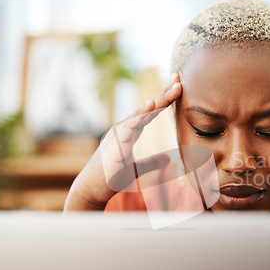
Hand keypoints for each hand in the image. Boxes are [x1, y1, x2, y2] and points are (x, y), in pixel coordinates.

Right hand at [64, 73, 181, 210]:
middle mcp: (123, 129)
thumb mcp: (137, 169)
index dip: (164, 98)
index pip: (150, 112)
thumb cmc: (111, 179)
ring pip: (140, 114)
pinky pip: (129, 126)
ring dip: (156, 102)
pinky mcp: (115, 144)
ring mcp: (117, 135)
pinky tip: (151, 106)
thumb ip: (152, 162)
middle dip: (164, 93)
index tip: (178, 85)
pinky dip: (140, 115)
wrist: (90, 191)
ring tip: (170, 89)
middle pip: (147, 108)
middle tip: (179, 78)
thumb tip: (168, 159)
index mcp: (128, 132)